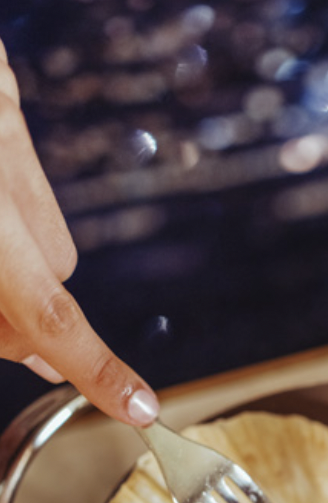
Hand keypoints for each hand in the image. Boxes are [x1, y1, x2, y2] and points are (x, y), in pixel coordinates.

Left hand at [0, 40, 158, 424]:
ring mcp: (5, 124)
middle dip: (15, 313)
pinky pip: (28, 180)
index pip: (46, 311)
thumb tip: (40, 353)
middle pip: (48, 281)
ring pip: (46, 238)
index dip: (96, 369)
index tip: (139, 406)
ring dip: (16, 264)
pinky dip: (7, 210)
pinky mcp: (4, 96)